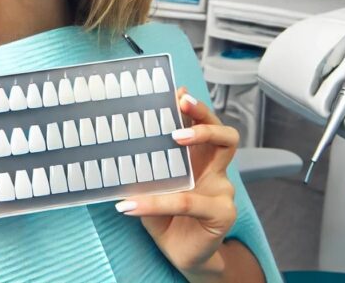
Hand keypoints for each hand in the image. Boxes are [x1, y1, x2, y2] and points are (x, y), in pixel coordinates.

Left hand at [115, 88, 239, 279]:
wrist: (181, 255)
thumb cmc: (164, 217)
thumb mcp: (150, 185)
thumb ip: (144, 164)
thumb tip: (119, 140)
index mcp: (198, 158)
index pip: (201, 123)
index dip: (192, 106)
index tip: (176, 90)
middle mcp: (215, 167)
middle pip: (222, 128)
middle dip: (203, 111)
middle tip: (181, 102)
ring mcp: (223, 187)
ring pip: (225, 150)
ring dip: (202, 135)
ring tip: (173, 136)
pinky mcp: (223, 212)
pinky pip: (189, 201)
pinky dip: (156, 201)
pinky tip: (129, 205)